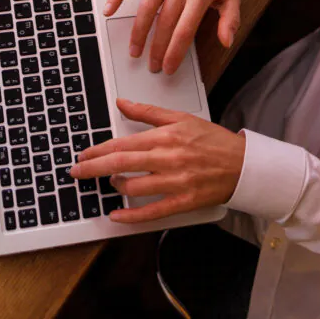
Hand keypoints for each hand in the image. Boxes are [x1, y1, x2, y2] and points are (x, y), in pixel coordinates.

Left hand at [69, 99, 244, 222]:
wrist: (243, 164)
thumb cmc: (213, 141)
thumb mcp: (181, 118)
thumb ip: (148, 112)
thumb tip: (122, 102)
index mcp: (166, 136)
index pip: (122, 143)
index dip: (97, 150)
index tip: (83, 154)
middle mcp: (168, 158)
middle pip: (121, 164)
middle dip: (93, 168)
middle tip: (76, 172)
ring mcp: (175, 182)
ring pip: (134, 186)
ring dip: (115, 186)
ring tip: (111, 184)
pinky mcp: (184, 202)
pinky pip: (152, 211)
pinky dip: (131, 216)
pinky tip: (116, 216)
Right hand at [103, 0, 239, 74]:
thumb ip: (230, 19)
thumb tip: (226, 41)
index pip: (185, 28)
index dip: (175, 51)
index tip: (168, 66)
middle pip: (165, 21)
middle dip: (157, 47)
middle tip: (152, 64)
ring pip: (147, 5)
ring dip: (138, 31)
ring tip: (135, 50)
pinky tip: (109, 10)